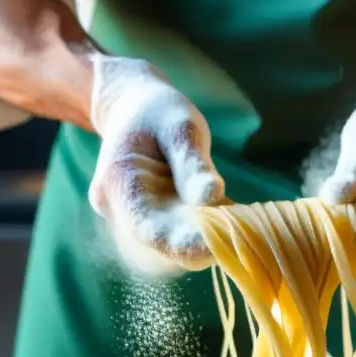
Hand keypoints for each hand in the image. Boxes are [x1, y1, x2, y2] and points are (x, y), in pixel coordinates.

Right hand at [88, 53, 224, 276]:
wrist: (132, 108)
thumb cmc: (159, 112)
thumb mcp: (180, 126)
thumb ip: (192, 163)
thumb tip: (213, 196)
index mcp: (117, 182)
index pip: (148, 230)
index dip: (184, 245)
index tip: (221, 248)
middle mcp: (115, 209)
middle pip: (157, 245)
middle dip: (198, 245)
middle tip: (240, 232)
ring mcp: (127, 218)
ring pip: (166, 247)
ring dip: (200, 242)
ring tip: (233, 219)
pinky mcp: (147, 222)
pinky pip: (172, 237)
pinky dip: (198, 233)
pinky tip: (222, 216)